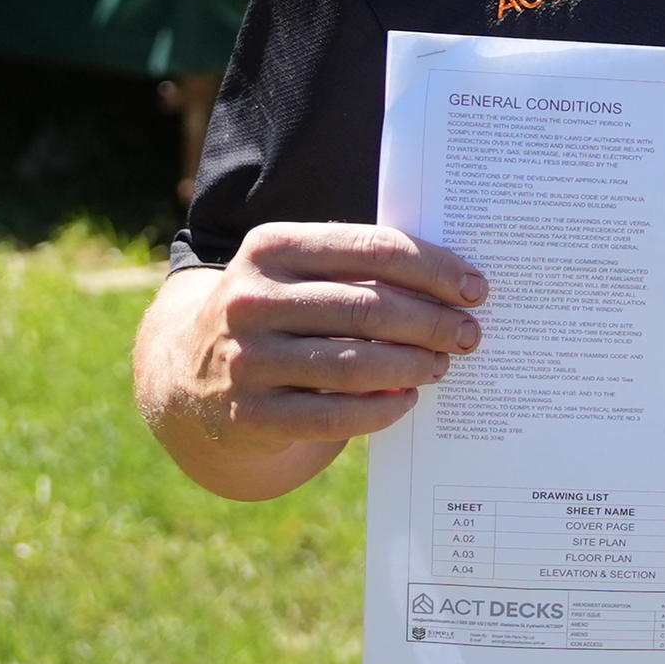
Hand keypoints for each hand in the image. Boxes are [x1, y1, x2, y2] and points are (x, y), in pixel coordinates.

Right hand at [135, 222, 488, 499]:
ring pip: (356, 365)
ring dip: (413, 366)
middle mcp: (250, 300)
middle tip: (468, 333)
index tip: (475, 288)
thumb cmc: (276, 312)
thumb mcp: (297, 272)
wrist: (189, 372)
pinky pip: (334, 416)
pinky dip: (381, 410)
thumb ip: (359, 268)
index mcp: (269, 247)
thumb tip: (455, 285)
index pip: (373, 249)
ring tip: (441, 365)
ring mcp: (245, 359)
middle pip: (369, 308)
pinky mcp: (250, 414)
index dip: (434, 269)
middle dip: (432, 322)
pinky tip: (406, 401)